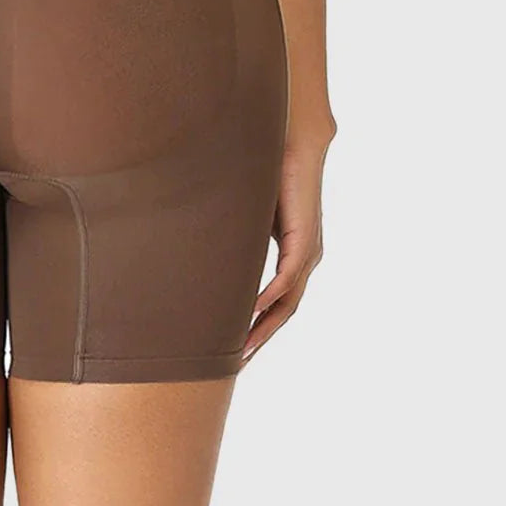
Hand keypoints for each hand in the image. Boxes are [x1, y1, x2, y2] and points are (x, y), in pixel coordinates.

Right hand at [243, 125, 333, 362]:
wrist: (294, 140)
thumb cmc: (269, 169)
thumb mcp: (246, 212)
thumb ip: (232, 233)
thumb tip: (198, 243)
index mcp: (292, 254)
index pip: (275, 301)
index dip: (255, 326)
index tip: (233, 348)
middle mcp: (304, 259)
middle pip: (283, 312)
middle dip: (259, 339)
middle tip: (234, 365)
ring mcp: (307, 253)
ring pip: (287, 303)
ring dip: (264, 328)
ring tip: (241, 350)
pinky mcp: (305, 240)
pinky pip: (287, 280)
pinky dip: (269, 300)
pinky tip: (250, 313)